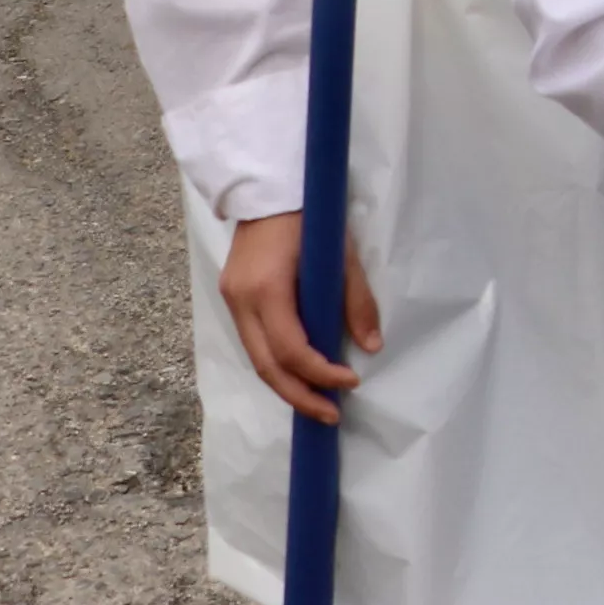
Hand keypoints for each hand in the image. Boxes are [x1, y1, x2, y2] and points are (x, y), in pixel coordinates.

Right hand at [218, 211, 378, 425]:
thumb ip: (355, 301)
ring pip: (256, 360)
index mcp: (266, 289)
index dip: (321, 375)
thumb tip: (372, 346)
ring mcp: (231, 301)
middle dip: (300, 396)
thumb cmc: (312, 216)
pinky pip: (252, 343)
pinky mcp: (232, 298)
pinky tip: (299, 374)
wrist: (270, 188)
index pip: (292, 350)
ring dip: (287, 385)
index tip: (352, 383)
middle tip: (331, 417)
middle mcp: (241, 301)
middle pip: (267, 366)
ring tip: (318, 404)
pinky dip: (276, 364)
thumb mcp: (341, 254)